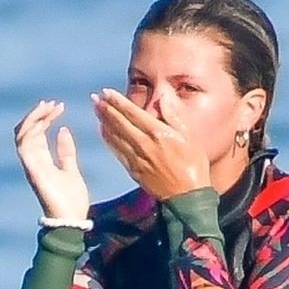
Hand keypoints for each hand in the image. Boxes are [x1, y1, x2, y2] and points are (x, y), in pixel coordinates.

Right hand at [13, 99, 89, 221]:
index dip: (45, 117)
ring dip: (33, 118)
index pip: (37, 133)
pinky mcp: (33, 171)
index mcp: (42, 161)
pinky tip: (44, 121)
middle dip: (38, 114)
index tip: (59, 106)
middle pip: (27, 131)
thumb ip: (66, 151)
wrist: (72, 221)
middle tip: (53, 103)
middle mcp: (33, 162)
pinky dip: (31, 130)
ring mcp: (31, 166)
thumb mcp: (71, 170)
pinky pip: (24, 146)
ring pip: (22, 135)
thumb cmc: (72, 201)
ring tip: (49, 107)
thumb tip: (63, 130)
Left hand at [91, 87, 209, 201]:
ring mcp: (137, 158)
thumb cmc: (193, 166)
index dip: (117, 101)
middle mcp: (144, 145)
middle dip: (106, 109)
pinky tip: (103, 131)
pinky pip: (116, 151)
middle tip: (94, 98)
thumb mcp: (189, 137)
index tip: (106, 92)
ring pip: (115, 136)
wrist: (187, 197)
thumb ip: (173, 116)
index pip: (133, 112)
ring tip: (96, 110)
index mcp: (158, 133)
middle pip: (120, 123)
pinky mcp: (133, 171)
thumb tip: (163, 97)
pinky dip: (108, 139)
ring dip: (104, 121)